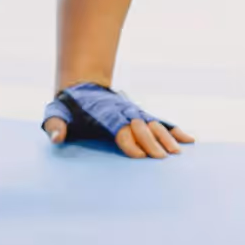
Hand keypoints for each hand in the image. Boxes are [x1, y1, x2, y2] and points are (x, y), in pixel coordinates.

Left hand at [42, 82, 194, 158]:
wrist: (81, 86)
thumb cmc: (68, 107)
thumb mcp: (56, 113)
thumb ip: (55, 125)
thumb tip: (56, 138)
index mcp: (103, 115)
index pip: (119, 128)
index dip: (129, 141)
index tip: (140, 156)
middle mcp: (121, 112)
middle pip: (140, 127)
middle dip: (152, 142)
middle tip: (164, 159)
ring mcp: (132, 112)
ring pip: (152, 123)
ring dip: (166, 136)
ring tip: (178, 152)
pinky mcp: (139, 114)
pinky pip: (159, 121)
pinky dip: (174, 129)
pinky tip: (189, 140)